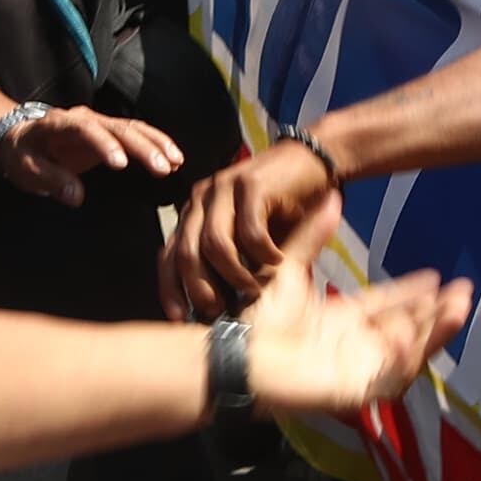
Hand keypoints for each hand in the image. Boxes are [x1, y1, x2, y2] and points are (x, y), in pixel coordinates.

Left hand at [0, 101, 179, 206]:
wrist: (21, 137)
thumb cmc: (23, 154)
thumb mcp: (27, 170)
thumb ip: (51, 180)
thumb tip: (76, 196)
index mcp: (61, 124)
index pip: (86, 130)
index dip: (105, 145)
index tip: (121, 164)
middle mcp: (84, 118)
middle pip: (118, 127)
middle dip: (142, 146)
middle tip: (163, 167)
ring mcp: (98, 123)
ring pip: (132, 127)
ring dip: (155, 143)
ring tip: (175, 161)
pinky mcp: (108, 131)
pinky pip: (136, 132)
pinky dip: (155, 142)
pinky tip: (173, 157)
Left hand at [161, 137, 336, 318]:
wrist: (310, 163)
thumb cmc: (279, 209)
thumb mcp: (247, 241)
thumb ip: (229, 263)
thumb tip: (213, 309)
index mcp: (194, 213)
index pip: (169, 255)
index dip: (170, 289)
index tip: (179, 317)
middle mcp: (202, 199)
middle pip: (186, 253)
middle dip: (201, 288)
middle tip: (221, 309)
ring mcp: (225, 188)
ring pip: (215, 245)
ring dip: (235, 274)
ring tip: (254, 286)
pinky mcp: (252, 185)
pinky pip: (250, 232)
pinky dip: (264, 254)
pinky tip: (277, 260)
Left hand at [237, 197, 470, 410]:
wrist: (236, 354)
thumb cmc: (257, 319)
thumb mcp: (289, 269)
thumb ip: (311, 237)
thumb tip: (331, 198)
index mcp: (343, 321)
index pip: (389, 306)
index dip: (414, 293)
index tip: (437, 276)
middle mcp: (356, 346)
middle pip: (409, 329)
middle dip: (438, 314)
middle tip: (464, 293)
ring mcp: (358, 370)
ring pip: (408, 353)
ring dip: (434, 334)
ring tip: (457, 309)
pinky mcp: (353, 391)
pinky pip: (388, 377)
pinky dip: (401, 357)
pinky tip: (408, 333)